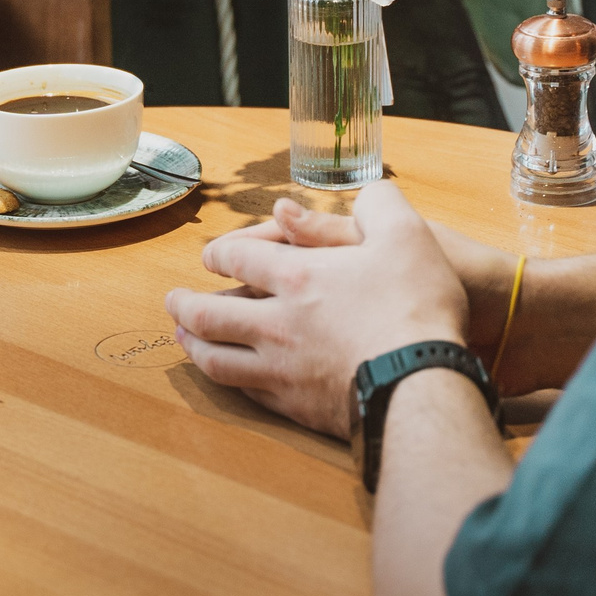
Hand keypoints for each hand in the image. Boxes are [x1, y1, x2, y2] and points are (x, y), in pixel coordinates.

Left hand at [165, 182, 466, 437]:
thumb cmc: (416, 308)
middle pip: (210, 314)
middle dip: (185, 305)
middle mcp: (277, 323)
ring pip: (218, 359)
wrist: (423, 384)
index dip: (217, 254)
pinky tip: (230, 378)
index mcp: (297, 276)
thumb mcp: (409, 237)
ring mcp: (280, 368)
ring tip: (183, 338)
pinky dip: (229, 380)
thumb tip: (370, 189)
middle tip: (172, 301)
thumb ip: (382, 205)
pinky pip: (247, 392)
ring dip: (194, 346)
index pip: (237, 259)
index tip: (209, 257)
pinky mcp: (295, 406)